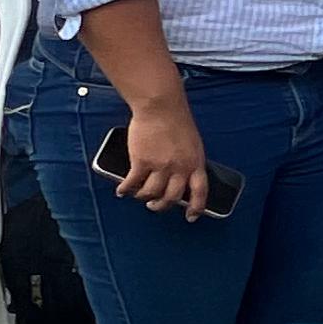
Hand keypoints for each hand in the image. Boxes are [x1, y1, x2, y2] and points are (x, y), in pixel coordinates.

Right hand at [112, 100, 219, 220]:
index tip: (191, 216)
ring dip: (143, 198)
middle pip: (172, 197)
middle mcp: (180, 168)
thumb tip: (181, 176)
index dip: (196, 207)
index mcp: (196, 163)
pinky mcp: (142, 162)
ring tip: (138, 196)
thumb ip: (189, 160)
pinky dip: (126, 189)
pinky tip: (122, 190)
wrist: (160, 107)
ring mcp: (161, 166)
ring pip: (151, 193)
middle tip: (154, 206)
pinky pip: (133, 183)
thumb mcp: (192, 143)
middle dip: (162, 206)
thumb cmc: (176, 120)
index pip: (200, 192)